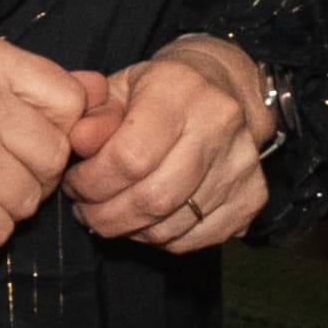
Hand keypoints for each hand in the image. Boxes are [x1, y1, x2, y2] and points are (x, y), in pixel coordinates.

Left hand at [68, 33, 275, 247]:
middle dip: (106, 216)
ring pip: (172, 227)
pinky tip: (146, 220)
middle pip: (153, 199)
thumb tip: (79, 143)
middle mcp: (220, 125)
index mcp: (181, 90)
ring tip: (110, 214)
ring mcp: (242, 165)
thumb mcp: (117, 88)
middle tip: (86, 211)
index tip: (74, 183)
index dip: (91, 182)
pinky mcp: (254, 196)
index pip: (131, 157)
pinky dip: (162, 240)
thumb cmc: (157, 91)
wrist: (222, 87)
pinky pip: (196, 240)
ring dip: (130, 231)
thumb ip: (93, 115)